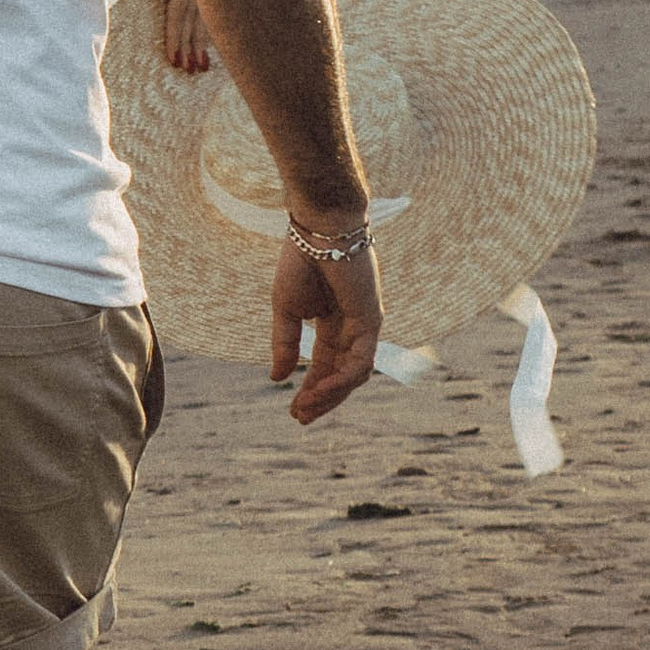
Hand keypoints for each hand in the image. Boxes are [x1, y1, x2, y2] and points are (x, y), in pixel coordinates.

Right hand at [105, 0, 210, 73]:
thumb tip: (167, 10)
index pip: (205, 1)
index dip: (204, 28)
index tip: (204, 51)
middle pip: (203, 10)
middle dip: (200, 42)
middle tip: (200, 67)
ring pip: (193, 16)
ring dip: (189, 45)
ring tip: (186, 67)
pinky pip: (178, 13)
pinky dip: (174, 36)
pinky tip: (172, 55)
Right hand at [270, 233, 380, 423]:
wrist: (317, 230)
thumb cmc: (300, 261)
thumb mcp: (286, 310)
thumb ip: (284, 343)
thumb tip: (277, 378)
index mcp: (332, 326)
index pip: (324, 367)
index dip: (309, 390)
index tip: (292, 410)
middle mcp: (352, 330)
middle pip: (341, 376)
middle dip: (321, 400)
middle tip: (300, 418)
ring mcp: (365, 326)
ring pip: (354, 375)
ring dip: (331, 395)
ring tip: (306, 408)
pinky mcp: (372, 320)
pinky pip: (360, 361)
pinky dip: (342, 379)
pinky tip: (319, 390)